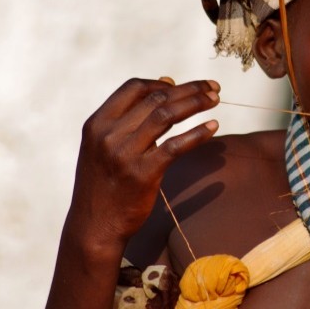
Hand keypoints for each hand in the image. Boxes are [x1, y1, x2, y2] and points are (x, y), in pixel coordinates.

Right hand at [69, 77, 219, 249]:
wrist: (94, 226)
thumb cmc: (104, 182)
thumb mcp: (102, 146)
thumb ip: (128, 118)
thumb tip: (166, 84)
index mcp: (98, 123)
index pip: (134, 87)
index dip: (161, 82)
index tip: (182, 85)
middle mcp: (109, 134)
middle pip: (156, 98)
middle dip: (189, 89)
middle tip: (213, 87)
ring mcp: (126, 154)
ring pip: (167, 115)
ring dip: (196, 102)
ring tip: (215, 99)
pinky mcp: (144, 174)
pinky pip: (176, 146)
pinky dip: (198, 133)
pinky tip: (213, 126)